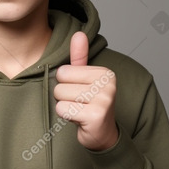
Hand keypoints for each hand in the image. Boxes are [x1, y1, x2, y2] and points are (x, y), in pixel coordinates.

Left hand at [54, 31, 118, 150]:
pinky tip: (79, 119)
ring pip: (60, 97)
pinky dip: (66, 117)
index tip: (80, 94)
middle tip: (78, 105)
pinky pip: (63, 110)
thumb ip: (80, 58)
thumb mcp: (85, 80)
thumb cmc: (90, 106)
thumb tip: (78, 34)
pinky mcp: (96, 115)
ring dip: (65, 107)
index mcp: (105, 73)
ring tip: (79, 111)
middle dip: (63, 97)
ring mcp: (104, 100)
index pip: (64, 71)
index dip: (65, 84)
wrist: (102, 134)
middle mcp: (108, 84)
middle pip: (61, 84)